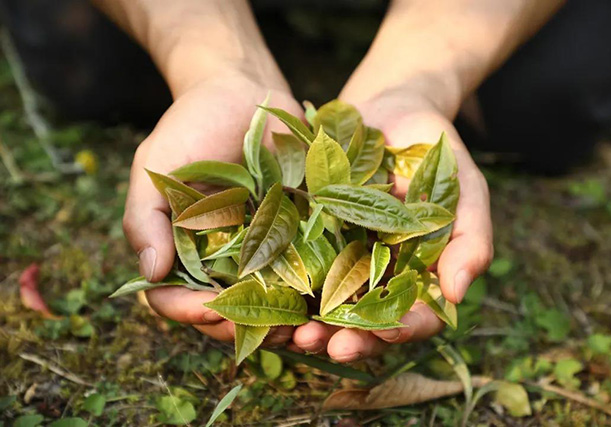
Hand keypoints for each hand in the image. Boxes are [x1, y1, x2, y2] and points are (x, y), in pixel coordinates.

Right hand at [123, 75, 302, 344]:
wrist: (242, 90)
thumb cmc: (190, 126)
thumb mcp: (155, 167)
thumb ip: (145, 218)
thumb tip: (150, 272)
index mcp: (182, 252)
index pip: (176, 299)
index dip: (190, 311)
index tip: (211, 309)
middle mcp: (222, 261)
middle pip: (227, 312)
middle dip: (246, 328)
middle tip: (268, 331)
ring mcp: (263, 251)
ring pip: (271, 302)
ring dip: (287, 320)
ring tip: (305, 327)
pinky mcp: (299, 235)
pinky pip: (309, 269)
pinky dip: (319, 287)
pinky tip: (332, 295)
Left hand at [289, 89, 492, 360]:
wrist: (389, 108)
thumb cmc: (435, 151)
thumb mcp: (464, 189)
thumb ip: (471, 239)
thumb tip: (458, 296)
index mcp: (416, 276)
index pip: (413, 317)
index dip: (402, 330)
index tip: (387, 331)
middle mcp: (375, 277)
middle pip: (363, 323)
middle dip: (347, 339)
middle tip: (325, 345)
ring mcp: (338, 260)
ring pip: (323, 307)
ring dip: (307, 326)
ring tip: (292, 335)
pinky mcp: (305, 240)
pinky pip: (290, 270)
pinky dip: (278, 288)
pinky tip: (262, 295)